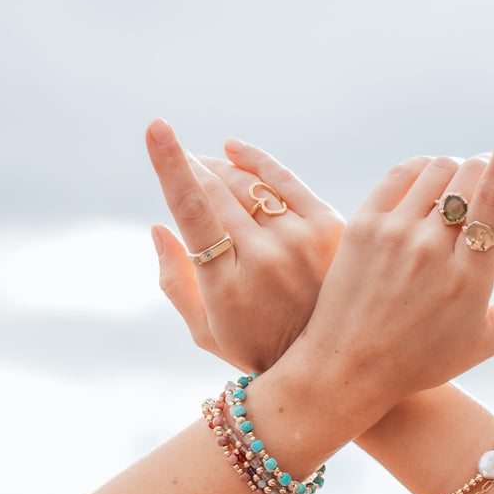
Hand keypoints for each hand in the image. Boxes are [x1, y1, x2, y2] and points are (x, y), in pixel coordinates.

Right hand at [146, 120, 344, 372]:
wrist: (337, 365)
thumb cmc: (258, 350)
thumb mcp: (206, 333)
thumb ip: (175, 282)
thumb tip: (157, 227)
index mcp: (227, 284)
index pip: (192, 211)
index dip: (171, 166)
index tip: (156, 128)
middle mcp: (263, 257)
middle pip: (217, 191)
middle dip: (193, 167)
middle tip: (183, 160)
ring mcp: (299, 240)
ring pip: (248, 184)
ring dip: (221, 169)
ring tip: (207, 167)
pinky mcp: (329, 227)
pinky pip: (286, 180)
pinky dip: (257, 161)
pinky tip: (236, 151)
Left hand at [283, 101, 493, 423]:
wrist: (350, 368)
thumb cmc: (425, 359)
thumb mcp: (490, 339)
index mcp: (470, 275)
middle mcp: (432, 248)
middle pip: (469, 173)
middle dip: (483, 174)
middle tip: (478, 201)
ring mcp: (394, 234)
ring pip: (436, 168)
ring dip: (453, 175)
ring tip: (450, 204)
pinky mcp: (363, 226)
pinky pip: (401, 173)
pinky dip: (419, 171)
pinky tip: (423, 192)